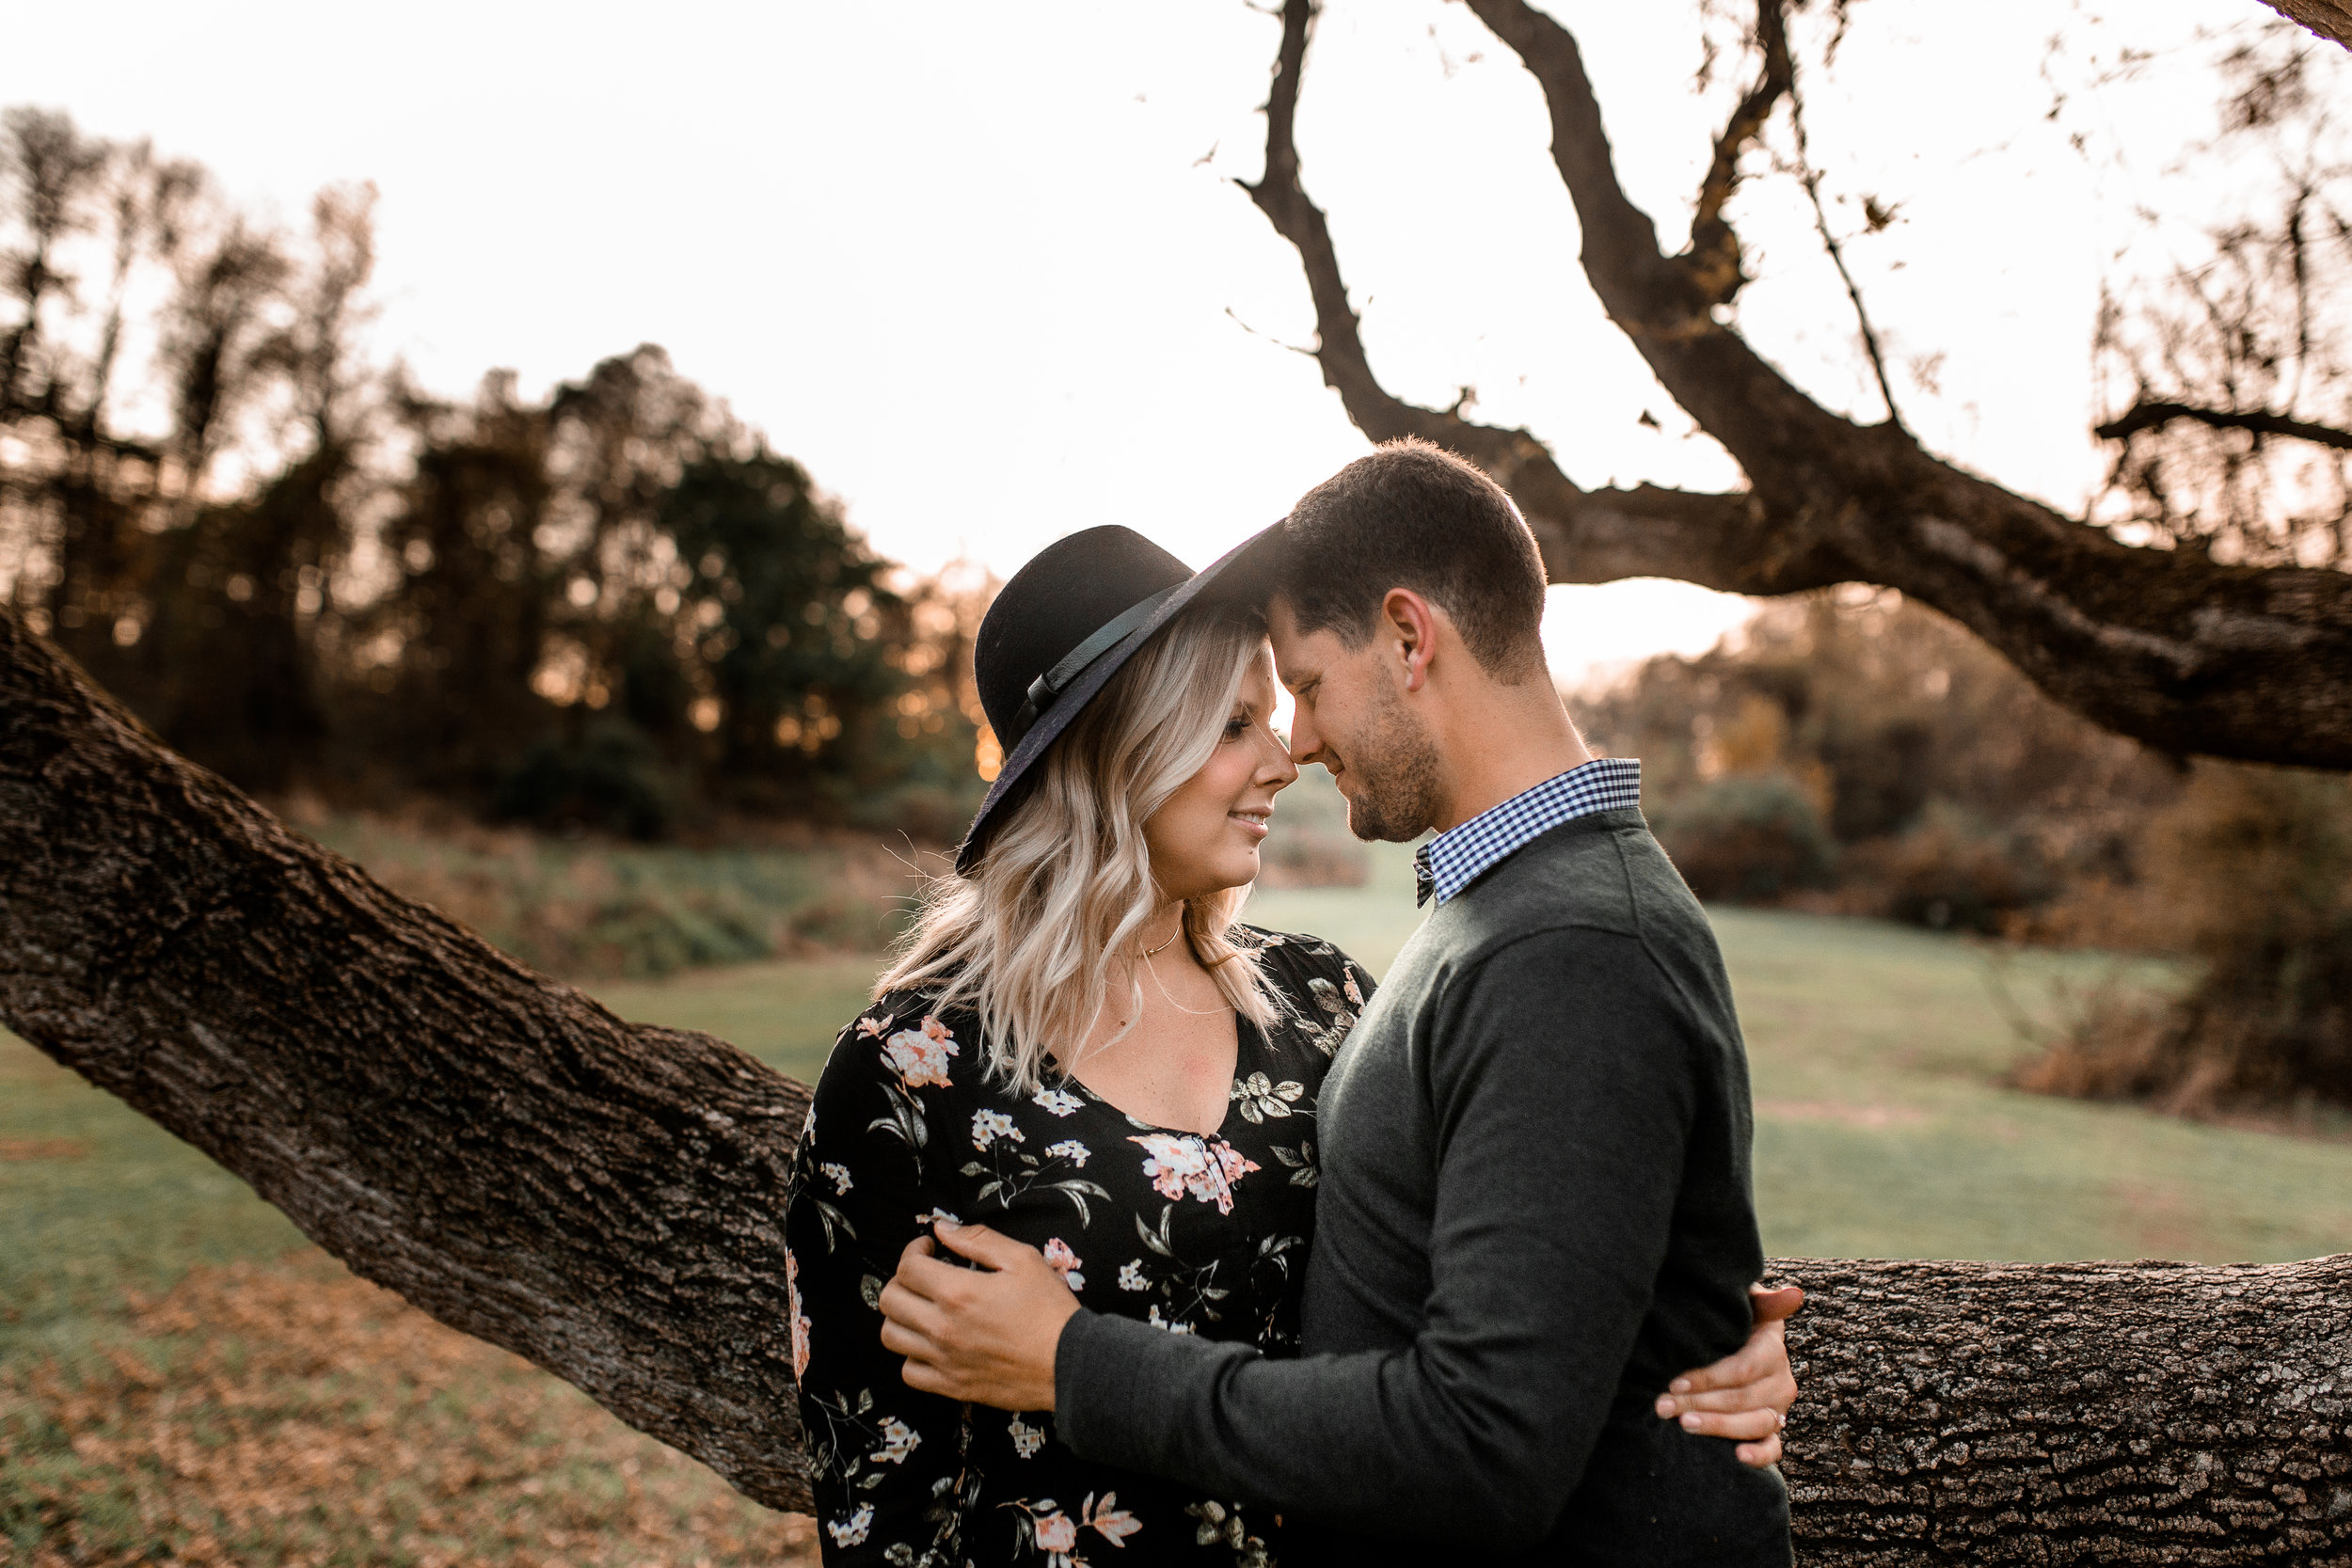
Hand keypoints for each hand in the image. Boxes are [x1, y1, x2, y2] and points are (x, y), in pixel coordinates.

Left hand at [876, 1221, 1079, 1410]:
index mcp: (957, 1293)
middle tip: (923, 1276)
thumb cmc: (1050, 1311)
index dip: (914, 1251)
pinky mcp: (951, 1386)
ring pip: (891, 1336)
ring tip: (923, 1308)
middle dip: (902, 1279)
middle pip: (890, 1299)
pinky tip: (931, 1344)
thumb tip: (943, 1230)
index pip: (907, 1267)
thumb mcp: (1022, 1259)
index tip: (929, 1249)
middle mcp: (942, 1328)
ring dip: (901, 1316)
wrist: (1070, 1364)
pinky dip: (912, 1355)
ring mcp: (944, 1360)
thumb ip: (979, 1239)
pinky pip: (909, 1372)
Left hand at [1653, 1282, 1803, 1466]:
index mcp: (1772, 1349)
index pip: (1743, 1369)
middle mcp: (1781, 1381)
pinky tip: (1738, 1457)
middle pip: (1742, 1398)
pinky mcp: (1772, 1430)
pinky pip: (1774, 1449)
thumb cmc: (1729, 1319)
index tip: (1674, 1381)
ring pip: (1755, 1423)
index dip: (1709, 1377)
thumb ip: (1764, 1300)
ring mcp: (1778, 1409)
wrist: (1733, 1341)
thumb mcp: (1743, 1304)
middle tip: (1663, 1406)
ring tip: (1684, 1425)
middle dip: (1699, 1403)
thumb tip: (1795, 1293)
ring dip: (1719, 1427)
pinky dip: (1759, 1456)